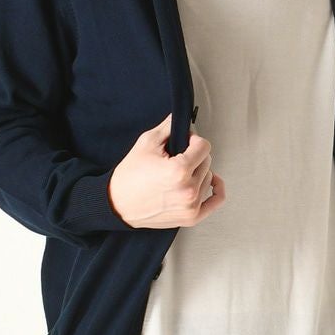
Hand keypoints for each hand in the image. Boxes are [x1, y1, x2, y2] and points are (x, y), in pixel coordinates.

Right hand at [108, 113, 225, 228]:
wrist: (117, 204)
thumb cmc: (129, 176)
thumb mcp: (147, 142)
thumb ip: (169, 126)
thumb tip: (183, 118)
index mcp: (179, 171)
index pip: (204, 146)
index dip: (193, 140)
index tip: (183, 142)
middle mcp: (188, 190)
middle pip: (207, 161)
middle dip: (194, 156)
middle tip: (176, 157)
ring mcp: (191, 206)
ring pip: (209, 177)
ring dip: (198, 172)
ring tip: (179, 173)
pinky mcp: (191, 217)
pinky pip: (216, 201)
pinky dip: (217, 189)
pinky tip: (212, 181)